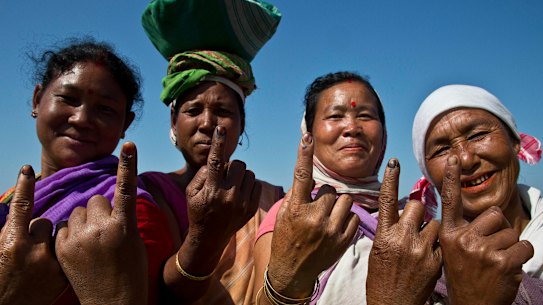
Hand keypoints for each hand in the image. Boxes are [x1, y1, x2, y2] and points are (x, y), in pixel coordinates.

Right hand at [0, 165, 67, 304]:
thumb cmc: (1, 278)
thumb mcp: (0, 250)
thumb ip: (12, 230)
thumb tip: (22, 207)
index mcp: (12, 244)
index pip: (20, 208)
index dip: (24, 187)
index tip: (27, 169)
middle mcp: (33, 252)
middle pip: (45, 222)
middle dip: (39, 231)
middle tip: (30, 250)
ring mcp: (52, 263)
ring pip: (60, 235)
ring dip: (54, 242)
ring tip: (40, 262)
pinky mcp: (65, 274)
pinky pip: (69, 250)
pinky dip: (64, 255)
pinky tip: (52, 268)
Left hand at [55, 142, 146, 304]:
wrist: (113, 303)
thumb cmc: (131, 273)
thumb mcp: (134, 242)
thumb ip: (123, 220)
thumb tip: (111, 204)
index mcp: (124, 227)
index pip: (126, 188)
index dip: (129, 165)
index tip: (130, 145)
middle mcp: (101, 229)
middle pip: (96, 200)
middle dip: (100, 210)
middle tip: (106, 231)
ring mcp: (79, 238)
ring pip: (79, 211)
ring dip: (85, 221)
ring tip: (92, 242)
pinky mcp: (62, 248)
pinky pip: (64, 226)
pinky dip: (71, 233)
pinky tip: (79, 250)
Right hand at [184, 126, 261, 251]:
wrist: (209, 238)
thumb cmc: (198, 210)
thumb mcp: (192, 192)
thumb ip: (203, 173)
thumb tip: (219, 159)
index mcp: (211, 191)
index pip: (216, 162)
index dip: (218, 144)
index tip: (221, 130)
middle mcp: (228, 197)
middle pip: (238, 164)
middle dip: (231, 166)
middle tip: (224, 177)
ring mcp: (242, 204)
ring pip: (249, 173)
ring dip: (241, 175)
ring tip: (231, 186)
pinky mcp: (251, 208)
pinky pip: (256, 183)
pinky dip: (248, 184)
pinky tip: (239, 193)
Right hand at [267, 133, 359, 297]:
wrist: (293, 272)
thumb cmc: (287, 239)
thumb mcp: (285, 216)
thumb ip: (297, 195)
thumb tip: (309, 174)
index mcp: (296, 210)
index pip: (301, 176)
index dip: (303, 154)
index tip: (306, 137)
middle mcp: (314, 218)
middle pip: (330, 189)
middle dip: (324, 196)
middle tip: (316, 209)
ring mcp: (331, 230)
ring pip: (345, 200)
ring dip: (338, 205)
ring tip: (327, 218)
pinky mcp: (344, 240)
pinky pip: (353, 216)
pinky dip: (346, 219)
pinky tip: (335, 228)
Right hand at [367, 159, 441, 304]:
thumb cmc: (381, 280)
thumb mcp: (377, 252)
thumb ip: (388, 232)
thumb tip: (399, 216)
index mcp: (383, 235)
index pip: (387, 200)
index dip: (391, 179)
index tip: (395, 162)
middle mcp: (401, 238)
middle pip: (417, 207)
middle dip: (418, 213)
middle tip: (414, 227)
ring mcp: (420, 249)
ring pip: (434, 223)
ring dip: (431, 230)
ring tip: (423, 247)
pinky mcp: (436, 260)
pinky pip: (443, 241)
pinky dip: (440, 245)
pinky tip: (430, 257)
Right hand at [439, 156, 532, 304]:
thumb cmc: (465, 276)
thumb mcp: (453, 251)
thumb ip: (462, 230)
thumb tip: (486, 213)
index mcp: (448, 234)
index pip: (450, 201)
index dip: (451, 178)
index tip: (454, 159)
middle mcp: (462, 239)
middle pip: (494, 215)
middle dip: (498, 229)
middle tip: (489, 250)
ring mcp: (482, 251)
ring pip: (511, 232)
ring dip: (510, 247)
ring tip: (496, 263)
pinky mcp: (502, 262)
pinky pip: (525, 246)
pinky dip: (522, 257)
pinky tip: (508, 269)